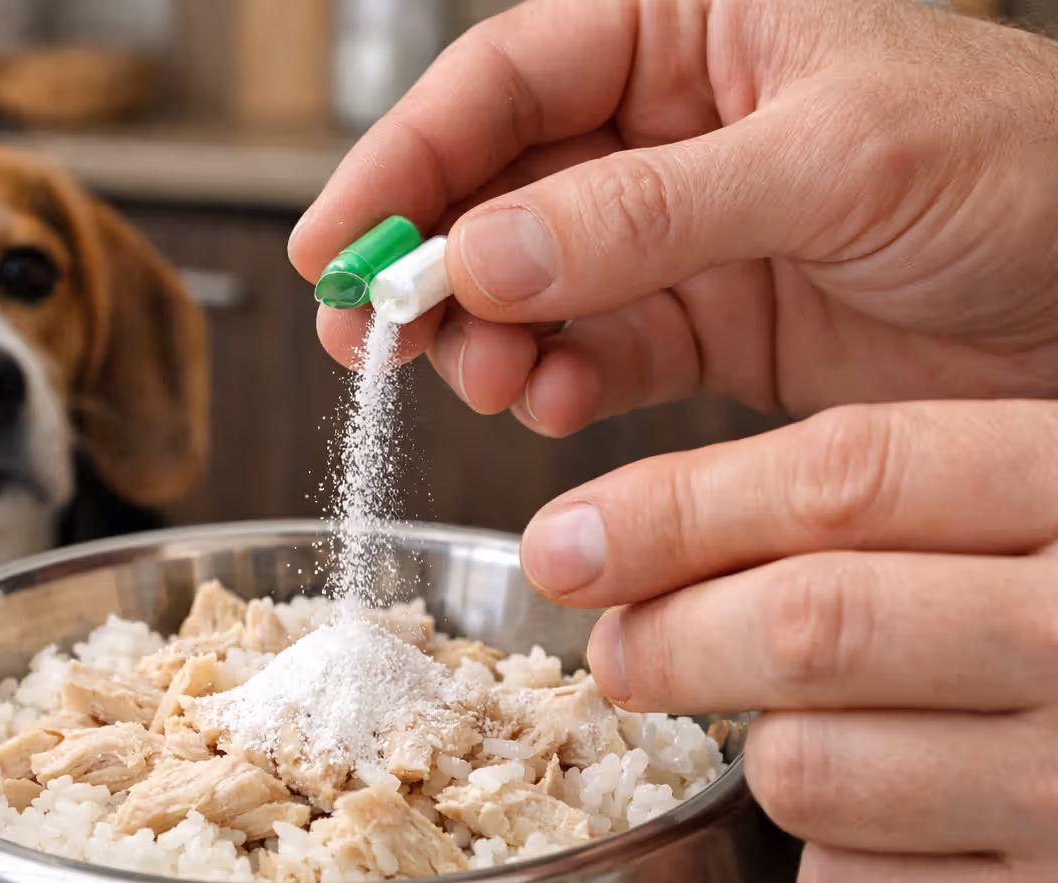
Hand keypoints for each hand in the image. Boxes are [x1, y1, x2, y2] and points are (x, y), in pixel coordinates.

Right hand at [288, 0, 1057, 435]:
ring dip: (487, 335)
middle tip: (372, 335)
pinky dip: (558, 384)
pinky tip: (547, 403)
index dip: (407, 161)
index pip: (508, 78)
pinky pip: (598, 352)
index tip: (336, 245)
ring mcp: (682, 231)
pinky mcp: (708, 324)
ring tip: (479, 379)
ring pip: (533, 280)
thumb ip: (650, 208)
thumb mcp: (836, 162)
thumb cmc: (1027, 173)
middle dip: (429, 262)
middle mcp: (671, 123)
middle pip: (498, 185)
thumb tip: (485, 253)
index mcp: (695, 26)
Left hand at [521, 400, 1057, 882]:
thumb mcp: (1031, 513)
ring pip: (803, 770)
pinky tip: (890, 827)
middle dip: (670, 638)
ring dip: (766, 755)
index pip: (848, 477)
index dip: (676, 509)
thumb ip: (874, 501)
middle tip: (624, 650)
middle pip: (808, 623)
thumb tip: (613, 534)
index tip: (570, 541)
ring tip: (814, 736)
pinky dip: (828, 863)